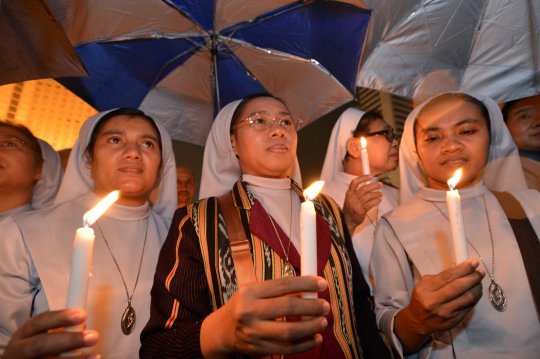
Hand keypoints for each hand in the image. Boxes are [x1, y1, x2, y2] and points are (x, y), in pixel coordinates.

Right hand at [3, 309, 99, 358]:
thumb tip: (82, 323)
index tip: (83, 315)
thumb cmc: (35, 349)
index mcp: (23, 334)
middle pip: (40, 345)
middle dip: (68, 340)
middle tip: (93, 336)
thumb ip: (60, 329)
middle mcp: (19, 350)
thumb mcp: (40, 335)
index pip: (39, 322)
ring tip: (94, 356)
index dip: (61, 317)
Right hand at [200, 276, 329, 358]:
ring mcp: (253, 333)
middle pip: (287, 308)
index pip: (283, 285)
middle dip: (311, 307)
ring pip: (289, 332)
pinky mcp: (258, 349)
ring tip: (322, 322)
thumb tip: (309, 290)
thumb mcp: (255, 292)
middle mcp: (249, 311)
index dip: (305, 284)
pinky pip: (287, 348)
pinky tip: (315, 338)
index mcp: (250, 292)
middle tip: (325, 306)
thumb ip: (279, 291)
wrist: (222, 330)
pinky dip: (305, 344)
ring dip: (311, 327)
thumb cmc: (244, 306)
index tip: (322, 284)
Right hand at [342, 175, 382, 232]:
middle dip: (374, 185)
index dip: (363, 178)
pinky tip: (379, 200)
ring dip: (376, 194)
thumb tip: (369, 183)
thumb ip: (358, 191)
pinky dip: (376, 201)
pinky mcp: (361, 211)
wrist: (348, 220)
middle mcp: (352, 198)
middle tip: (380, 184)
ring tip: (381, 193)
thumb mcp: (351, 198)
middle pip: (364, 188)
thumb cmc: (351, 207)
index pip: (355, 182)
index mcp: (349, 193)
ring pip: (369, 196)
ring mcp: (356, 204)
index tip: (371, 176)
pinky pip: (370, 204)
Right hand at [394, 259, 484, 351]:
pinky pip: (469, 306)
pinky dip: (475, 297)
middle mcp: (435, 301)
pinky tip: (476, 291)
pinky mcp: (454, 320)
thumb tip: (458, 265)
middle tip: (480, 272)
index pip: (447, 276)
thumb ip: (441, 275)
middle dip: (473, 277)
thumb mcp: (425, 284)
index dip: (462, 269)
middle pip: (458, 287)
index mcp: (426, 289)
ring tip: (479, 281)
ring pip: (467, 297)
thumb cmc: (422, 298)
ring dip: (477, 287)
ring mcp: (445, 312)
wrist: (418, 321)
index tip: (474, 262)